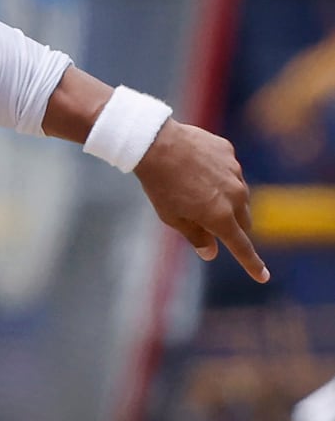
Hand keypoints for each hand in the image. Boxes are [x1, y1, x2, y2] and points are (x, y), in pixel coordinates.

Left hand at [135, 120, 267, 283]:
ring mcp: (235, 172)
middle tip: (209, 223)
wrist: (158, 144)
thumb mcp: (172, 217)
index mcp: (220, 216)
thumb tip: (211, 253)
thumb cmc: (161, 186)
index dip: (251, 263)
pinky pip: (230, 171)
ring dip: (227, 201)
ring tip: (196, 191)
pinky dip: (219, 176)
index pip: (241, 247)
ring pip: (239, 196)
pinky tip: (196, 169)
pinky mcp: (230, 154)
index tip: (263, 277)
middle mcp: (235, 195)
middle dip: (232, 227)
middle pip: (244, 221)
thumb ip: (195, 236)